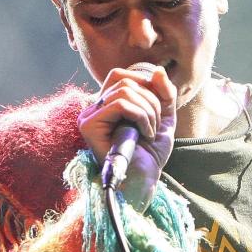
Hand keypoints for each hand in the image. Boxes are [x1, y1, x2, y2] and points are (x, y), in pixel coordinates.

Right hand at [78, 64, 176, 207]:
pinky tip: (146, 135)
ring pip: (124, 91)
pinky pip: (120, 104)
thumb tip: (157, 70)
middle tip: (156, 125)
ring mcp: (88, 116)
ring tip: (151, 132)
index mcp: (107, 105)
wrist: (143, 181)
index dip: (145, 83)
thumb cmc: (149, 155)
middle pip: (124, 80)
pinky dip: (142, 116)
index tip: (159, 108)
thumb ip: (163, 93)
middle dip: (151, 99)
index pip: (121, 76)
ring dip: (148, 111)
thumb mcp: (163, 117)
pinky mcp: (88, 125)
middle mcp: (93, 108)